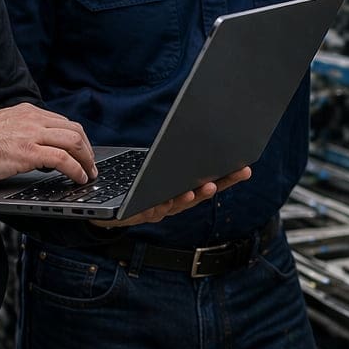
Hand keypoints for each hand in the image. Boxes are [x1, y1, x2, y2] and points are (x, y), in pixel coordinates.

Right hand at [0, 103, 96, 184]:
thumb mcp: (5, 125)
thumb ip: (23, 130)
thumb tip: (39, 145)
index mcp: (28, 111)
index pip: (63, 122)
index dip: (78, 138)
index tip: (83, 151)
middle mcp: (33, 119)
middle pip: (74, 130)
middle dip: (87, 149)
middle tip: (90, 164)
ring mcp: (32, 134)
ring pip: (73, 142)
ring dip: (86, 159)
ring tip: (88, 173)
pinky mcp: (29, 152)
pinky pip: (63, 159)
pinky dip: (76, 169)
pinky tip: (78, 178)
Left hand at [92, 167, 252, 228]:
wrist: (102, 209)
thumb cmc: (131, 188)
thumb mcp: (153, 170)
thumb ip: (170, 159)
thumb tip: (188, 134)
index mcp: (179, 191)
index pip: (209, 182)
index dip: (228, 177)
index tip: (246, 165)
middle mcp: (173, 202)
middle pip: (201, 193)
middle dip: (223, 182)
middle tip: (242, 171)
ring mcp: (157, 210)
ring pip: (179, 204)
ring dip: (194, 196)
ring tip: (207, 186)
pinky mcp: (137, 214)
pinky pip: (152, 210)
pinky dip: (162, 205)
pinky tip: (170, 198)